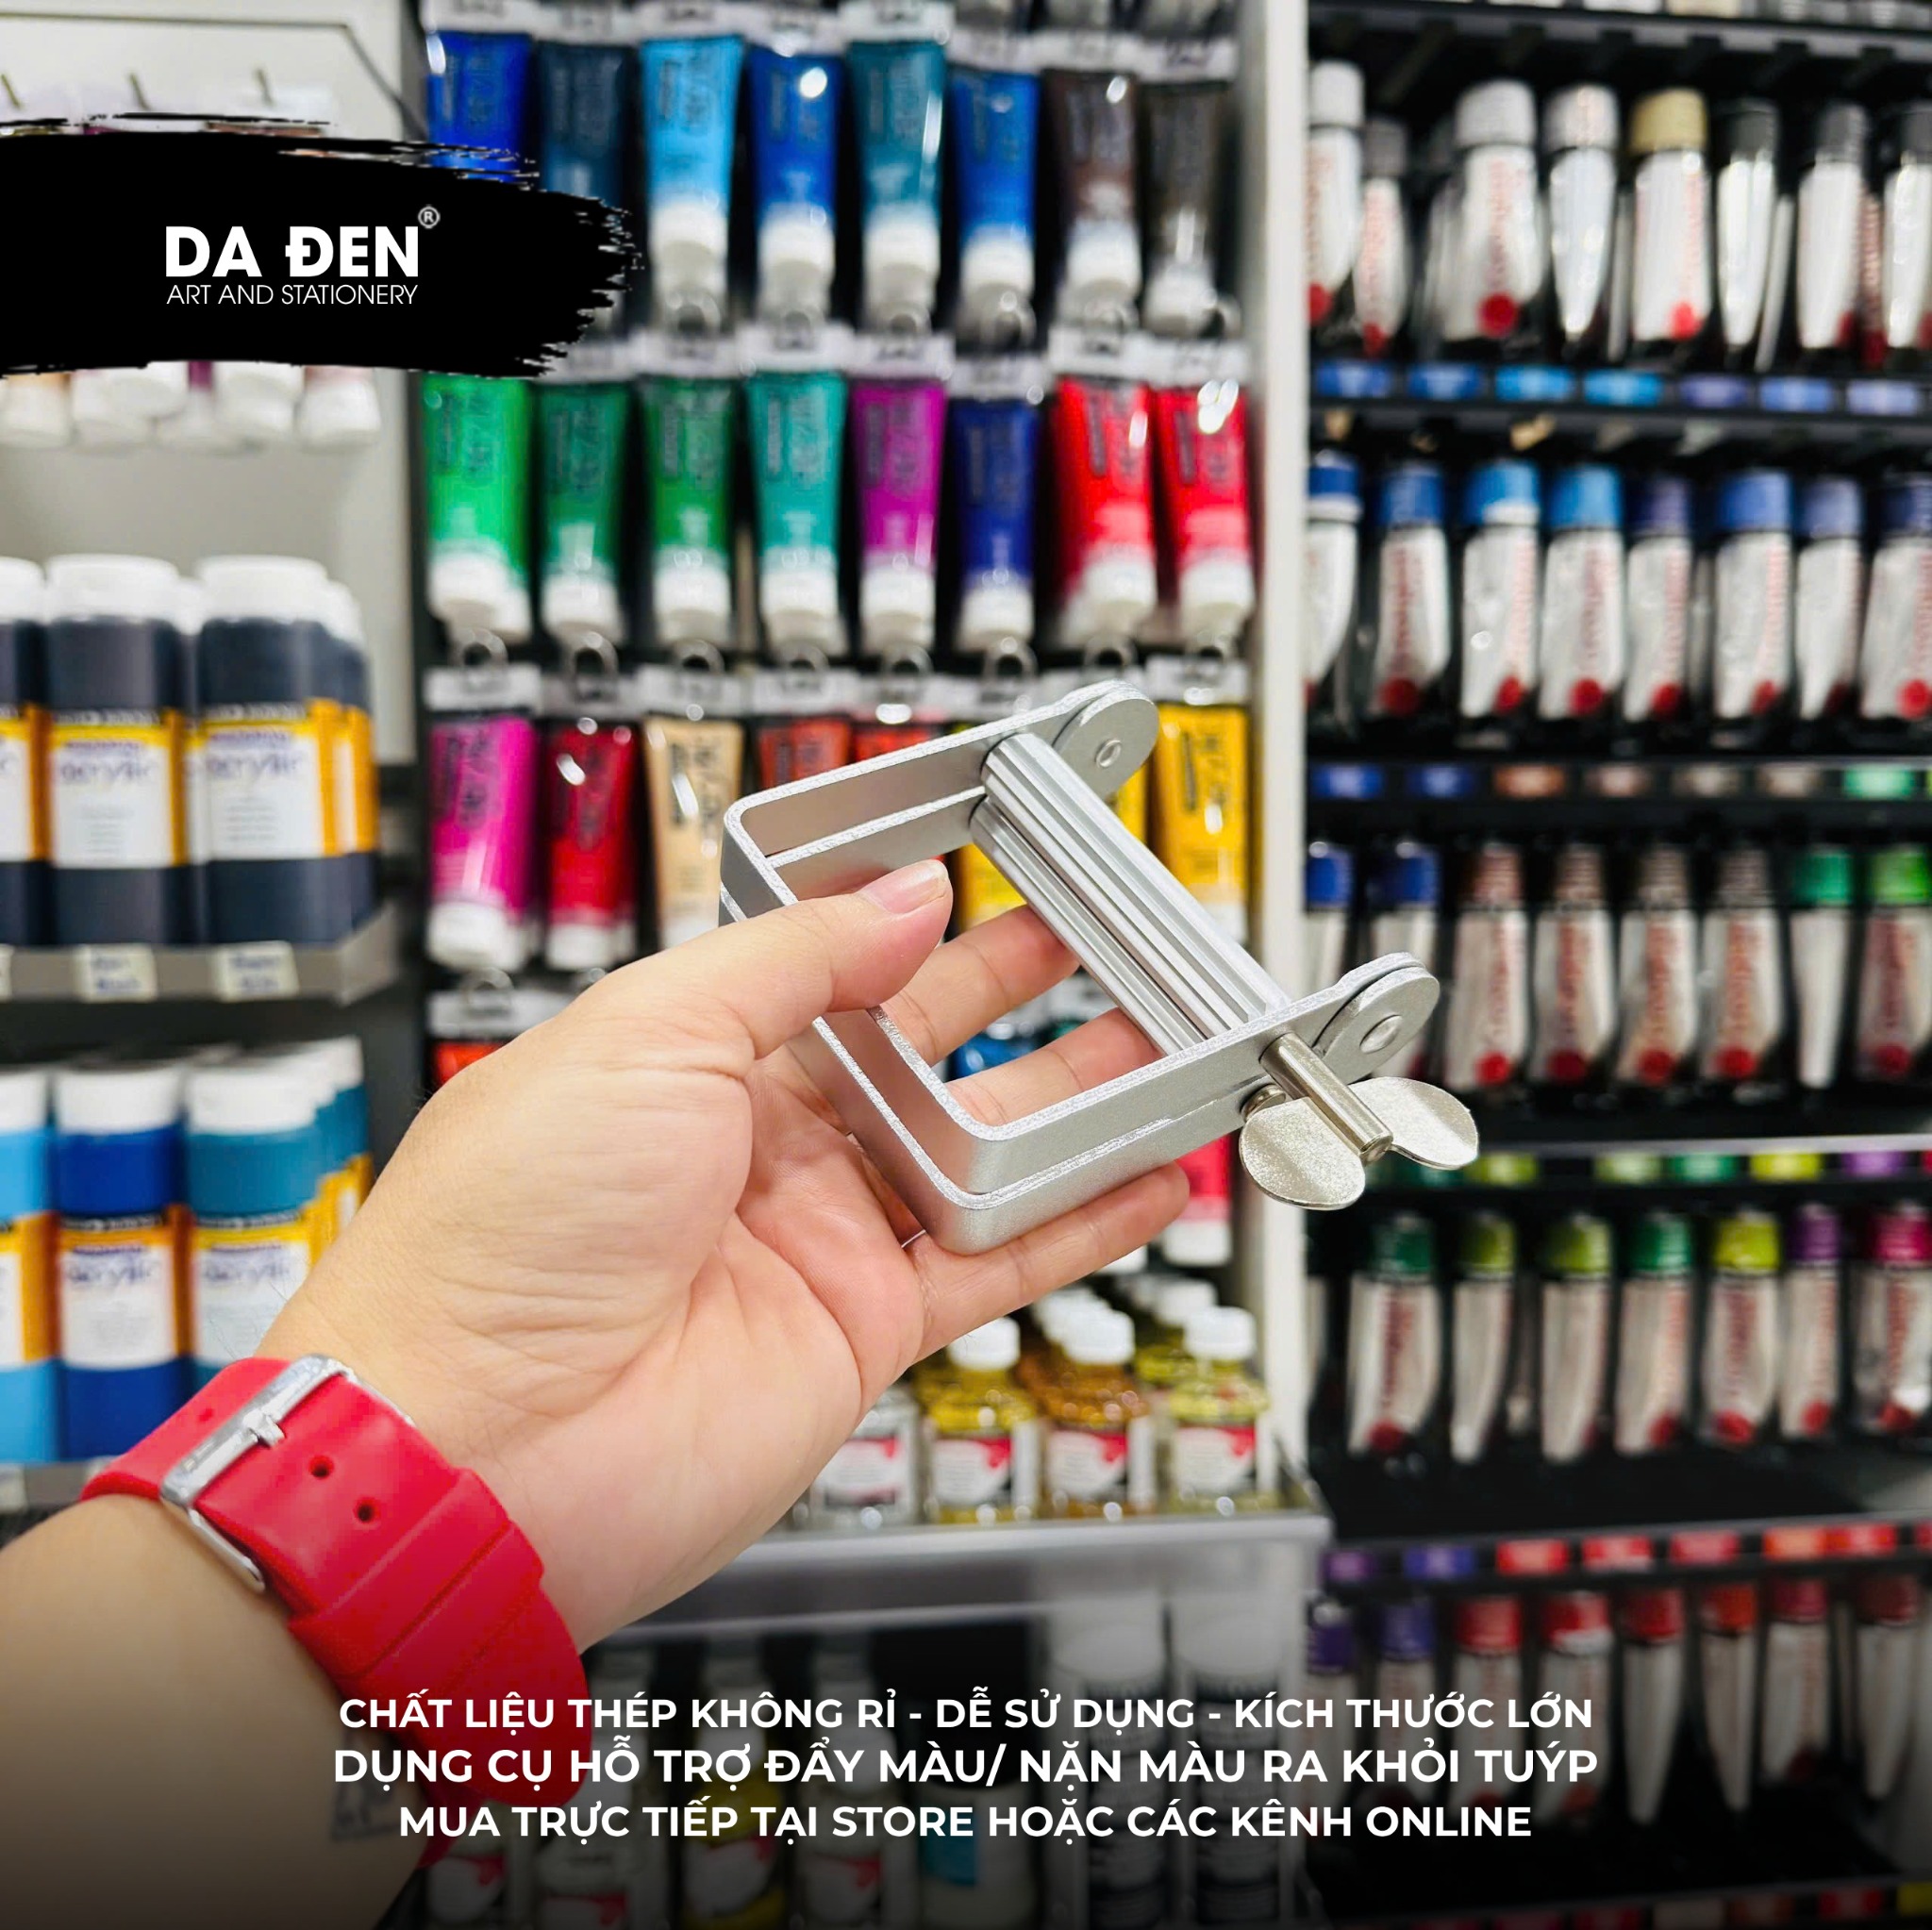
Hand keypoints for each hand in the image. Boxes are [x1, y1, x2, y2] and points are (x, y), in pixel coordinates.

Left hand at [267, 861, 1181, 1644]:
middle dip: (1015, 993)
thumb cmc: (502, 1236)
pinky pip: (997, 1263)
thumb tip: (901, 896)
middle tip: (1105, 940)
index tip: (993, 861)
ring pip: (980, 1154)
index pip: (831, 963)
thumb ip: (793, 960)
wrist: (480, 1447)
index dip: (914, 914)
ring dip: (1077, 1104)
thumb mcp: (647, 1033)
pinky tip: (1145, 1181)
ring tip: (1168, 1049)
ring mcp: (816, 1238)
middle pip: (922, 1052)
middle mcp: (759, 1145)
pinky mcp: (861, 1331)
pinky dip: (1080, 1223)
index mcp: (689, 1055)